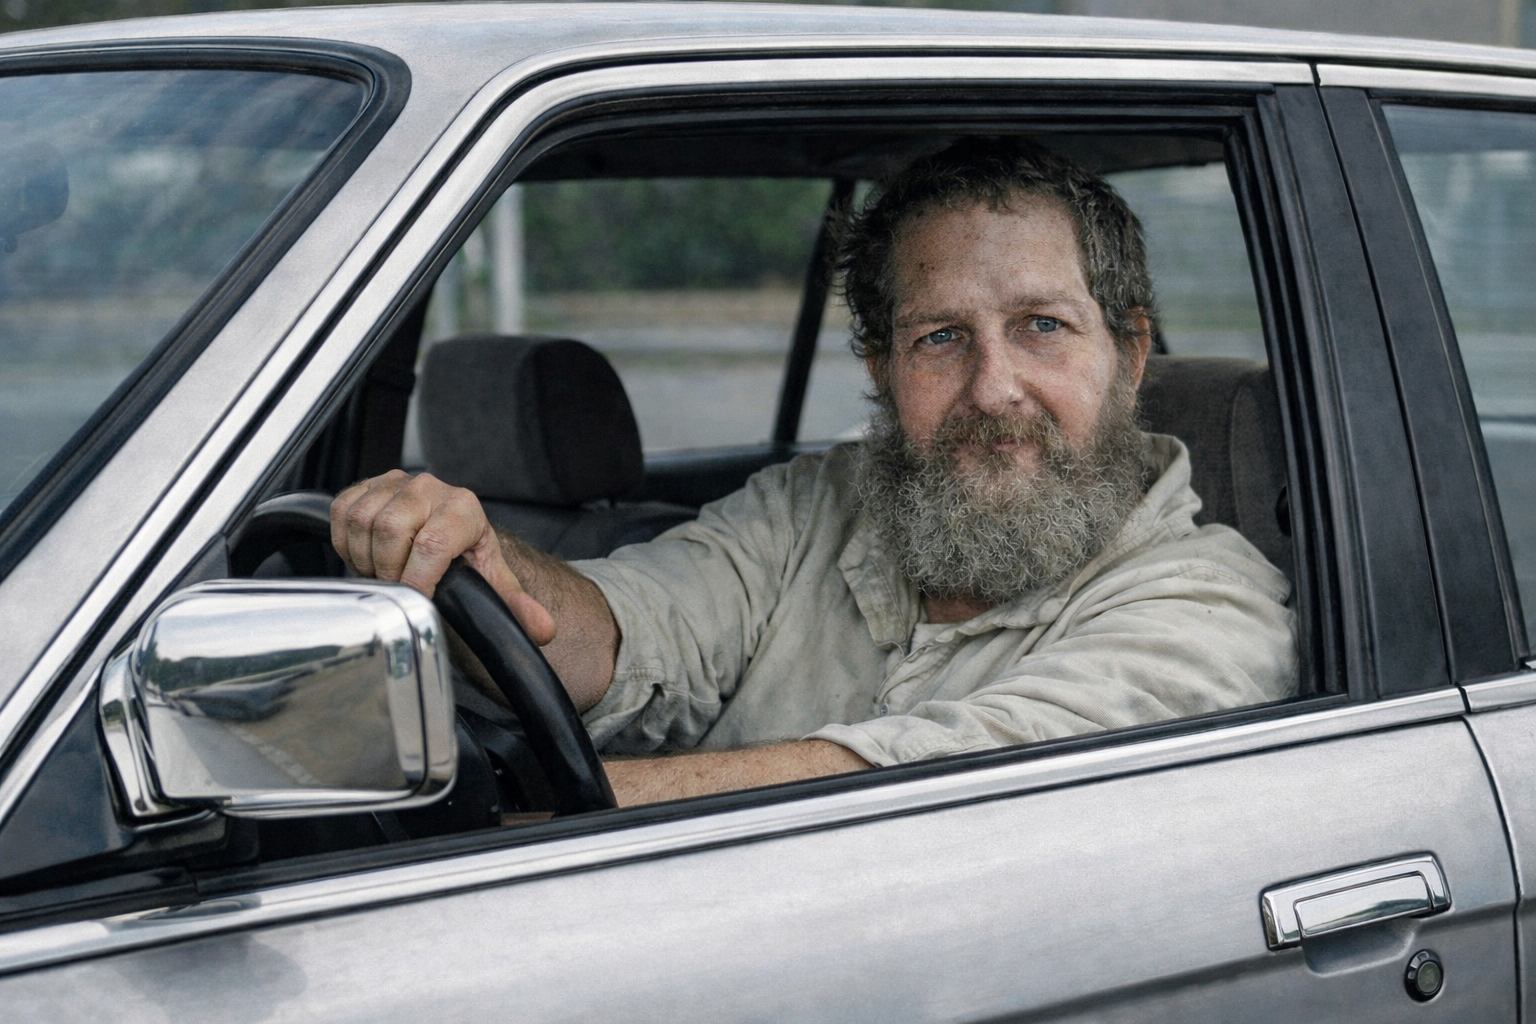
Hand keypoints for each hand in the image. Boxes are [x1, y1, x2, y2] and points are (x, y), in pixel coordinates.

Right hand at [330, 470, 555, 643]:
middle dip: (389, 569)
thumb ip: (516, 606)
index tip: (418, 597)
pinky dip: (346, 541)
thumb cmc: (467, 554)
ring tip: (387, 570)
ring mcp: (396, 483)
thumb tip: (544, 630)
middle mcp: (429, 488)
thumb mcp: (493, 579)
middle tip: (400, 584)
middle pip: (390, 531)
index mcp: (463, 508)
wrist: (450, 528)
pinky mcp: (368, 484)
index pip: (431, 544)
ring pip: (363, 521)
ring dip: (366, 557)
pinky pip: (341, 512)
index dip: (417, 579)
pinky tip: (368, 553)